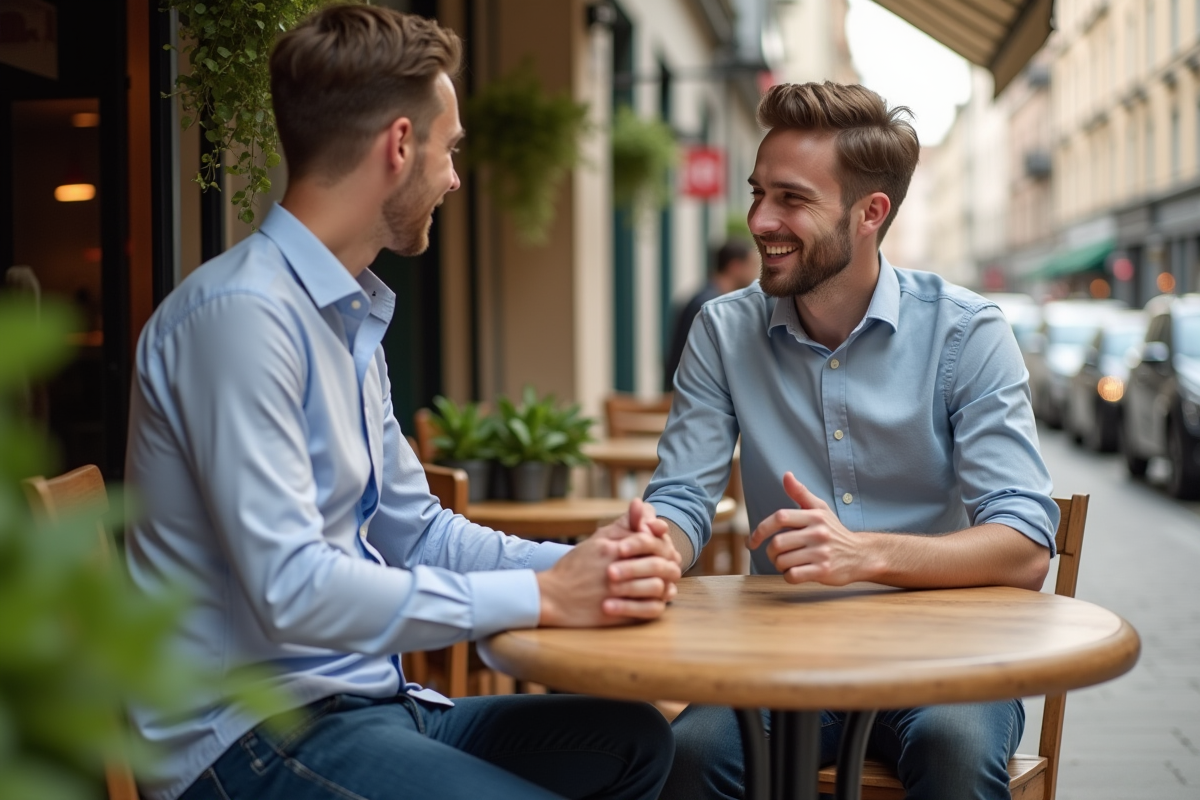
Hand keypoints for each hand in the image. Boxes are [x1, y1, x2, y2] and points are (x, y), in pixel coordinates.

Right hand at [537, 500, 680, 626]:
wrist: (552, 597)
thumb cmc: (574, 568)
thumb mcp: (597, 541)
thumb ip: (622, 525)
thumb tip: (641, 503)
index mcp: (612, 549)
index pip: (649, 541)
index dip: (662, 543)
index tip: (665, 546)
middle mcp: (617, 570)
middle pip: (659, 564)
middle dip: (670, 565)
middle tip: (671, 567)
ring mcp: (619, 594)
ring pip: (658, 587)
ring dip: (666, 585)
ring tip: (666, 584)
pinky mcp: (620, 615)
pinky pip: (651, 610)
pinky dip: (659, 604)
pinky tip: (659, 600)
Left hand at [747, 472, 875, 584]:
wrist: (861, 555)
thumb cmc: (834, 531)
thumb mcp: (820, 509)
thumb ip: (801, 493)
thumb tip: (786, 475)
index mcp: (814, 516)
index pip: (780, 518)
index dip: (761, 530)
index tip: (753, 541)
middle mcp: (818, 533)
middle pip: (778, 543)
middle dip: (770, 552)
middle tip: (775, 555)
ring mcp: (821, 553)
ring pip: (783, 561)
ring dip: (779, 565)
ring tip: (787, 563)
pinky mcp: (824, 571)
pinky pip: (793, 575)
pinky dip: (788, 576)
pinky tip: (796, 572)